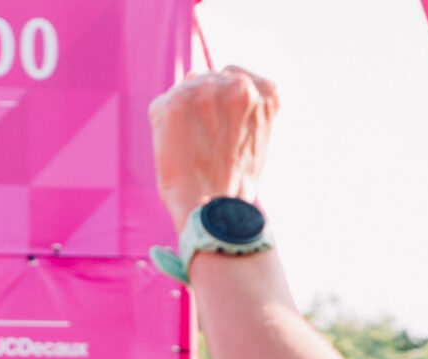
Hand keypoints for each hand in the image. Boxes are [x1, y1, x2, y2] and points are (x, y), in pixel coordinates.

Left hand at [147, 65, 278, 230]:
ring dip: (184, 114)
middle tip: (205, 143)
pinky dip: (164, 126)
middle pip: (209, 79)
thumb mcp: (255, 136)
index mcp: (265, 91)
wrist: (215, 210)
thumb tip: (209, 81)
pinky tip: (177, 148)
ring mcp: (206, 89)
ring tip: (193, 148)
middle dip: (204, 106)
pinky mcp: (176, 102)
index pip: (236, 79)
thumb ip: (243, 107)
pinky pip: (162, 106)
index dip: (224, 105)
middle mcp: (238, 83)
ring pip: (186, 89)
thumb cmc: (234, 183)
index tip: (222, 130)